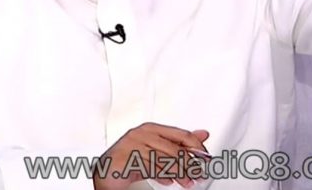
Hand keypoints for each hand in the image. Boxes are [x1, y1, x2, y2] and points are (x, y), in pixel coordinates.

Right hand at [92, 122, 209, 189]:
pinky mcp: (126, 158)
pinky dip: (162, 176)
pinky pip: (150, 167)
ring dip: (179, 174)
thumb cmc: (130, 161)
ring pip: (164, 159)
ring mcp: (132, 144)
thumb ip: (178, 143)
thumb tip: (203, 133)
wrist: (105, 174)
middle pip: (174, 148)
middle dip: (189, 165)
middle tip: (198, 175)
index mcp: (151, 128)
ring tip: (186, 182)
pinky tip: (167, 181)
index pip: (182, 134)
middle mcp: (141, 133)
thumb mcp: (158, 152)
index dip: (197, 147)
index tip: (206, 159)